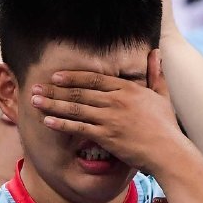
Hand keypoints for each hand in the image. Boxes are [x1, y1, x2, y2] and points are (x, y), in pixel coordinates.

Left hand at [30, 49, 190, 175]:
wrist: (168, 150)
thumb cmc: (166, 125)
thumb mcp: (162, 95)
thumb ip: (155, 73)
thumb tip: (156, 52)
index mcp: (127, 89)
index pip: (94, 79)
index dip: (72, 77)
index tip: (55, 76)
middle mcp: (116, 100)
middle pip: (79, 92)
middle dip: (55, 90)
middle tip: (36, 87)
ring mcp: (110, 118)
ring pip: (75, 108)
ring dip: (52, 104)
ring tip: (34, 101)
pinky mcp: (106, 136)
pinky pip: (79, 128)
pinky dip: (62, 124)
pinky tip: (47, 121)